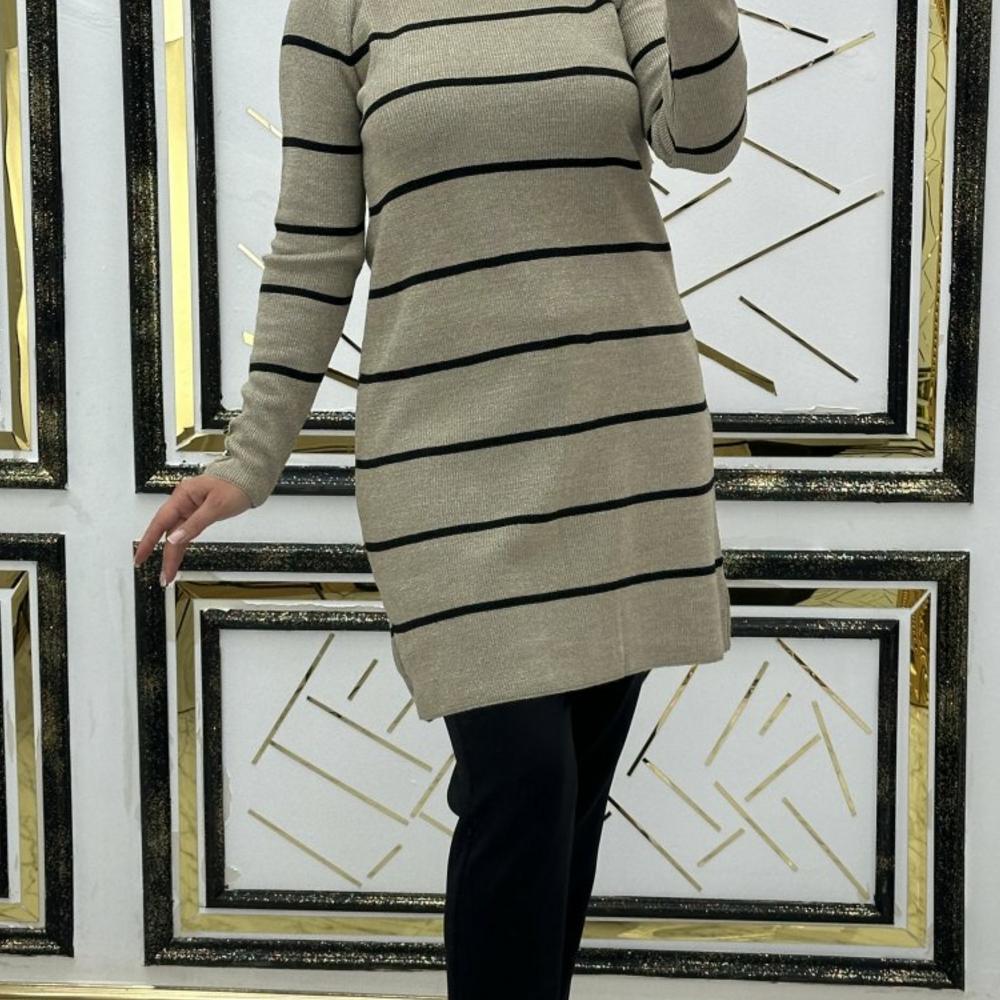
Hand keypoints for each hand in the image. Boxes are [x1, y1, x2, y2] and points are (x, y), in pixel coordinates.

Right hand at [134, 474, 252, 585]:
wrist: (250, 476)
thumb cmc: (235, 484)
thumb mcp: (216, 506)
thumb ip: (195, 524)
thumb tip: (175, 538)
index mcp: (183, 496)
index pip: (160, 522)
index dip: (148, 542)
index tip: (140, 558)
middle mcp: (184, 502)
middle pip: (168, 532)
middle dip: (165, 556)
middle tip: (163, 576)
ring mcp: (191, 508)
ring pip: (177, 535)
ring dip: (173, 554)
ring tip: (169, 574)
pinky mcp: (199, 513)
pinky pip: (186, 532)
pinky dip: (182, 545)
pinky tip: (176, 557)